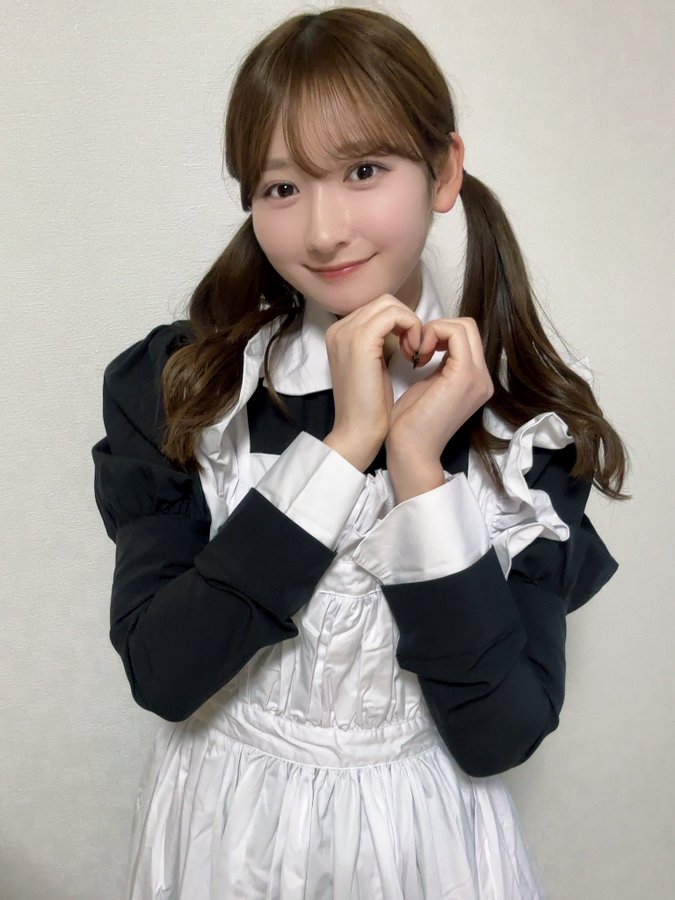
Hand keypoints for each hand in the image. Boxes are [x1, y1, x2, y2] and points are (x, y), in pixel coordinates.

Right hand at [323, 295, 422, 469]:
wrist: (357, 432)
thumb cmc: (371, 407)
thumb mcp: (374, 366)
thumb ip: (381, 343)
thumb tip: (403, 329)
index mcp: (340, 334)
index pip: (378, 309)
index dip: (401, 323)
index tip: (412, 348)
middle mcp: (339, 328)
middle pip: (384, 302)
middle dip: (407, 321)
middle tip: (417, 349)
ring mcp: (347, 332)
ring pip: (390, 305)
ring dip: (412, 324)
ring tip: (416, 352)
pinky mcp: (360, 340)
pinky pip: (395, 315)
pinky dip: (412, 328)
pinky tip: (415, 353)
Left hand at [386, 317, 493, 460]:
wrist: (410, 450)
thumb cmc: (411, 423)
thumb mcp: (429, 386)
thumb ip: (438, 365)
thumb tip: (432, 343)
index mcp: (475, 380)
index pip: (465, 337)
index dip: (439, 333)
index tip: (416, 351)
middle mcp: (483, 378)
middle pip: (468, 327)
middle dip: (437, 328)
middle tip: (415, 350)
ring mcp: (477, 377)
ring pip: (464, 326)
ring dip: (434, 330)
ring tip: (415, 354)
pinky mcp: (464, 376)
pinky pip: (455, 334)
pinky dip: (433, 333)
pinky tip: (417, 355)